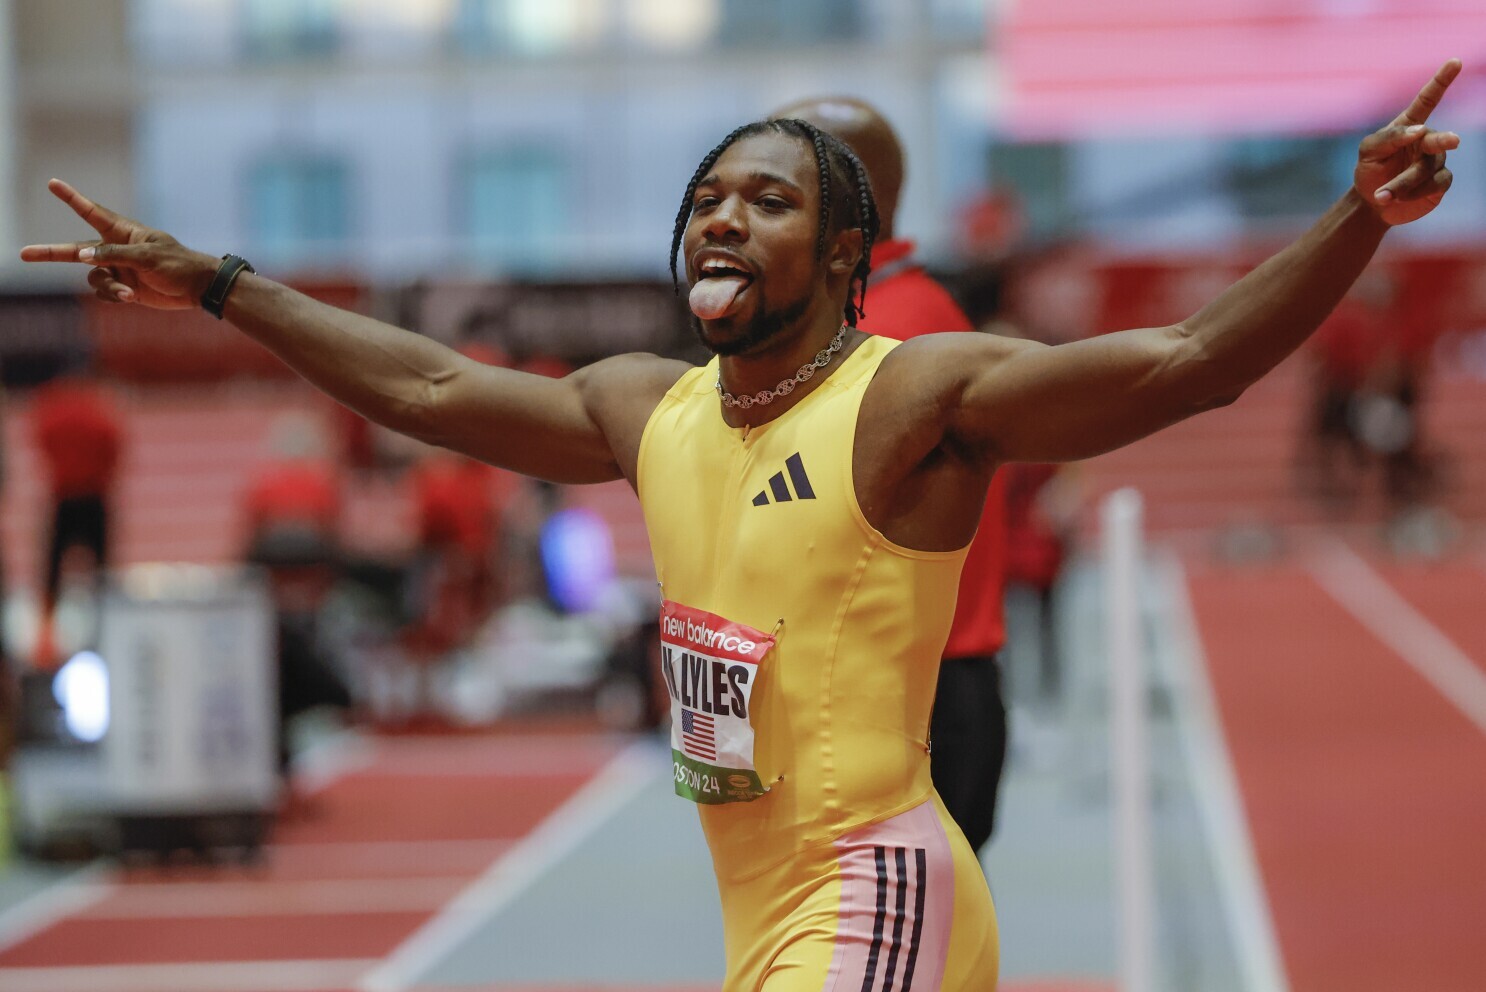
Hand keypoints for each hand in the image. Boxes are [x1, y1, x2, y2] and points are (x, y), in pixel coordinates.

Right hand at [19, 179, 220, 308]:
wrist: (198, 289)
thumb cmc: (178, 264)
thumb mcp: (148, 256)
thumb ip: (114, 254)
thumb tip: (83, 255)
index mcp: (124, 232)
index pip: (93, 212)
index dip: (72, 199)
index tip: (53, 183)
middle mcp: (116, 249)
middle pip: (76, 250)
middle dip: (52, 253)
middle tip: (24, 254)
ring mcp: (119, 269)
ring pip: (93, 277)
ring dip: (107, 285)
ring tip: (129, 291)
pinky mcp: (124, 287)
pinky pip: (105, 292)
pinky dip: (114, 295)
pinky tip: (131, 297)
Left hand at [1354, 59, 1462, 225]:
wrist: (1372, 203)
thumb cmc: (1371, 170)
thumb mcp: (1369, 152)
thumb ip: (1389, 137)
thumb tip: (1419, 130)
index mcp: (1410, 125)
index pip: (1428, 100)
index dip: (1441, 81)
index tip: (1455, 61)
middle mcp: (1427, 140)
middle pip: (1438, 139)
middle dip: (1443, 140)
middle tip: (1453, 141)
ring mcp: (1436, 161)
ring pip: (1427, 169)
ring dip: (1402, 183)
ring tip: (1382, 195)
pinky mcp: (1440, 183)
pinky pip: (1433, 185)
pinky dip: (1412, 193)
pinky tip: (1396, 199)